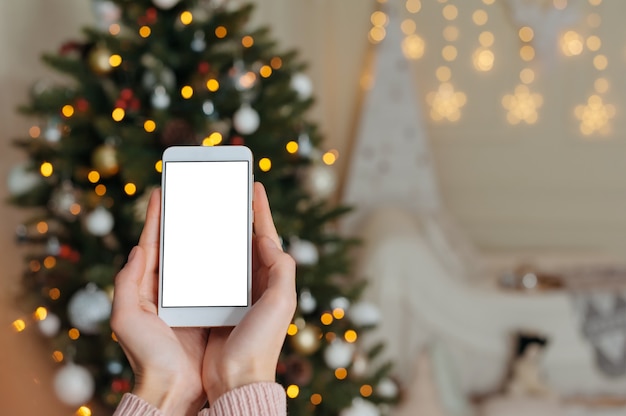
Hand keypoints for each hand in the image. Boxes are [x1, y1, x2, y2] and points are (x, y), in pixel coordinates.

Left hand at [111, 189, 207, 415]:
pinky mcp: (213, 308)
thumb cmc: (149, 358)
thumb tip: (137, 249)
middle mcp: (171, 289)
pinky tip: (233, 245)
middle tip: (192, 195)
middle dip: (183, 220)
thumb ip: (126, 282)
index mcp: (148, 288)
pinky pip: (219, 276)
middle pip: (178, 247)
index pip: (151, 244)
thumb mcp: (126, 318)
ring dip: (207, 236)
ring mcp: (193, 298)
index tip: (160, 192)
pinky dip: (224, 259)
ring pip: (201, 258)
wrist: (176, 391)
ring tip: (214, 211)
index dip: (155, 217)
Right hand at [202, 182, 296, 403]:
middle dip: (234, 216)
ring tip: (203, 208)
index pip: (266, 236)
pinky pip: (203, 271)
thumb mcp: (281, 303)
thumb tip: (267, 238)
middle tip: (224, 191)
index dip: (260, 211)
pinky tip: (187, 242)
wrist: (235, 380)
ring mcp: (230, 293)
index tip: (254, 186)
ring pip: (221, 253)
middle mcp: (252, 283)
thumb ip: (280, 267)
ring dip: (213, 232)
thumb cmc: (260, 343)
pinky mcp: (209, 303)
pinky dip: (197, 255)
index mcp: (271, 279)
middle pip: (243, 241)